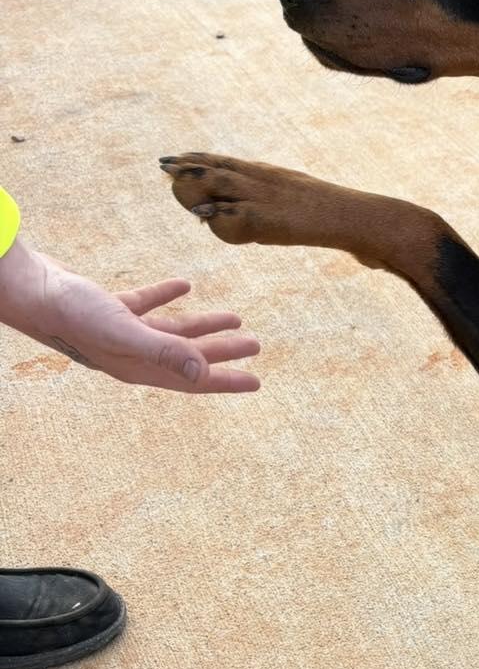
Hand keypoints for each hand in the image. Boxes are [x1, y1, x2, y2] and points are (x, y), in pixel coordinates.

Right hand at [0, 239, 259, 392]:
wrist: (31, 291)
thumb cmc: (74, 314)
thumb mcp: (125, 332)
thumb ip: (166, 352)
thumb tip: (203, 372)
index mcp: (139, 367)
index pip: (192, 378)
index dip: (226, 380)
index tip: (257, 383)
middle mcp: (132, 355)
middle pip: (188, 356)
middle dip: (223, 352)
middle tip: (256, 345)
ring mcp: (119, 332)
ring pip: (172, 331)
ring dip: (202, 325)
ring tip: (234, 318)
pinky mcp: (108, 309)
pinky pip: (146, 305)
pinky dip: (166, 296)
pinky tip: (183, 285)